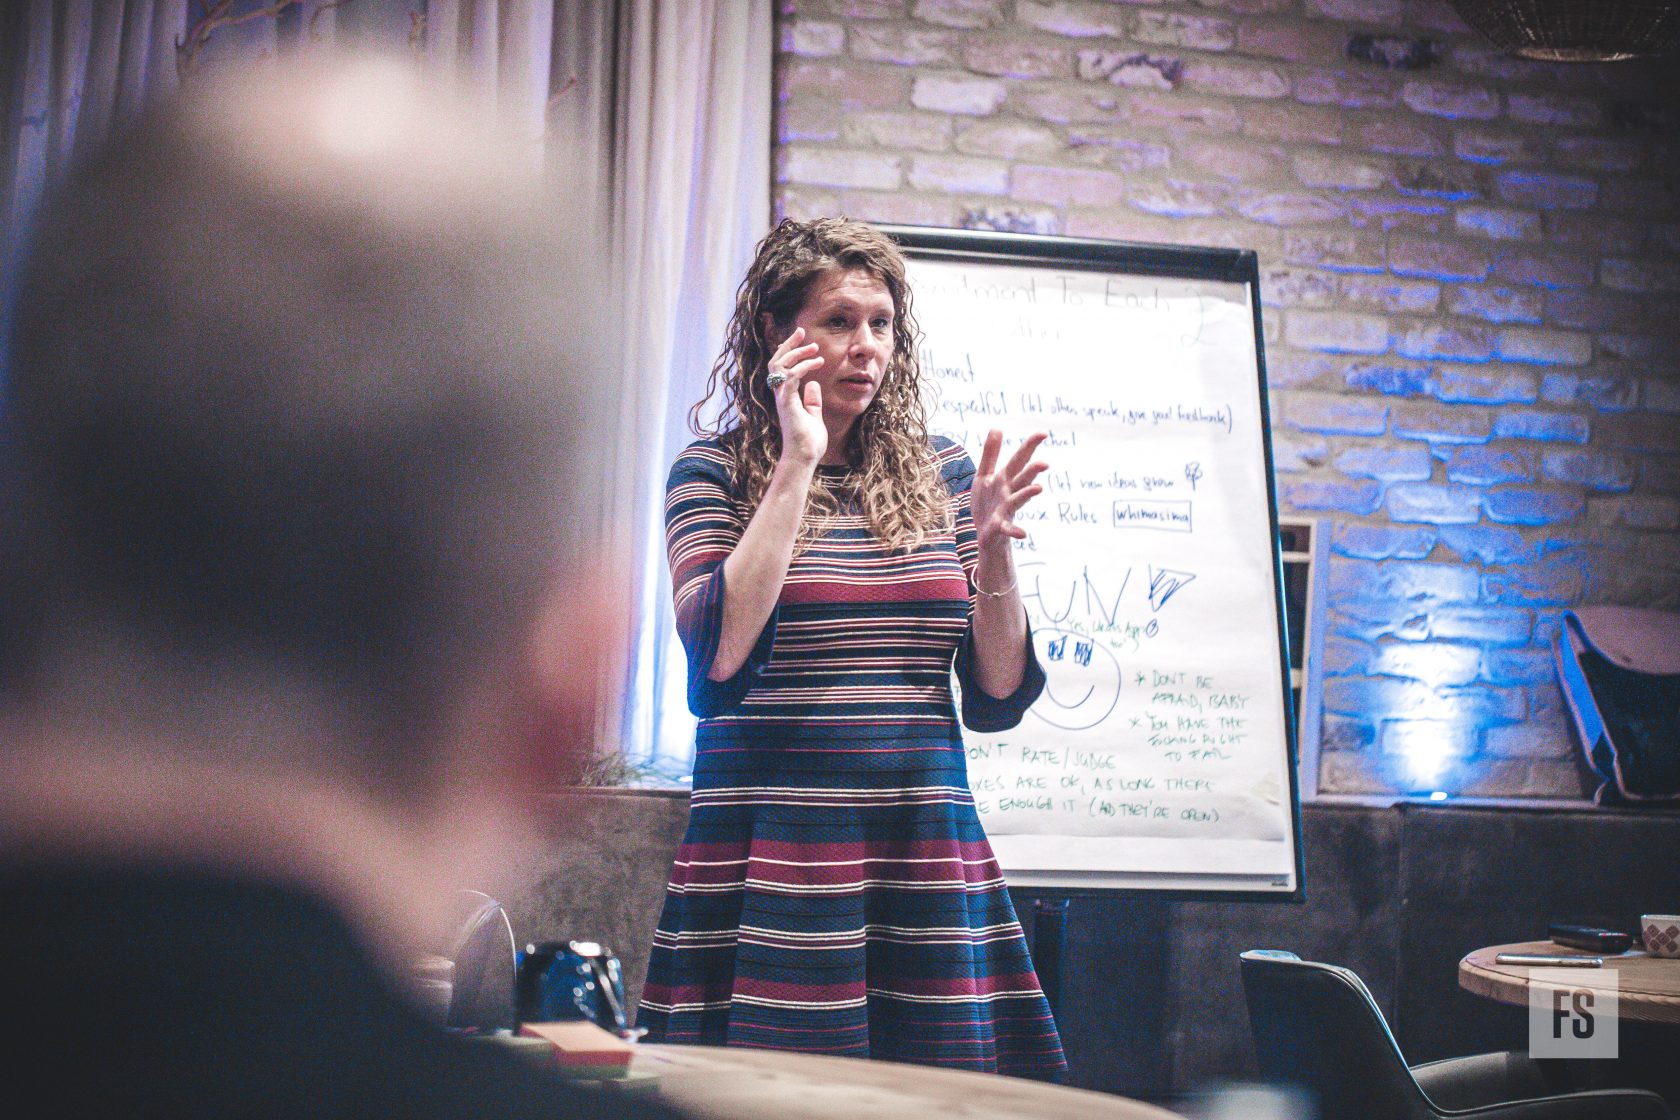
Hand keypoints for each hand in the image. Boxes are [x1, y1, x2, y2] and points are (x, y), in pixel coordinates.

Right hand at [767, 327, 826, 467]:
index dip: (788, 351)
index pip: (781, 367)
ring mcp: (782, 398)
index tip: (802, 341)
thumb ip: (812, 400)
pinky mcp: (787, 403)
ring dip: (795, 353)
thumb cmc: (808, 441)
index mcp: (785, 396)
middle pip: (776, 361)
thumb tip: (814, 384)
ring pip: (779, 366)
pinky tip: (816, 362)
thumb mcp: (813, 415)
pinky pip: (790, 378)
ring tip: (813, 347)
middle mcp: (780, 394)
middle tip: (802, 332)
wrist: (804, 458)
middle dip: (788, 344)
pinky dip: (802, 367)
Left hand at [971, 429, 1047, 563]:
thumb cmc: (987, 503)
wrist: (985, 535)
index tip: (1043, 433)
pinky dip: (1015, 531)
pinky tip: (1023, 534)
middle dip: (1032, 471)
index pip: (1019, 459)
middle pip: (1022, 479)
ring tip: (1038, 489)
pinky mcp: (1000, 527)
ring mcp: (1006, 510)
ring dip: (1027, 494)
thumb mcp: (984, 475)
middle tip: (1044, 463)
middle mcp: (1009, 493)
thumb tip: (997, 428)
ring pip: (1017, 500)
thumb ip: (991, 454)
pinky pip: (1008, 529)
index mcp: (1005, 479)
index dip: (1029, 446)